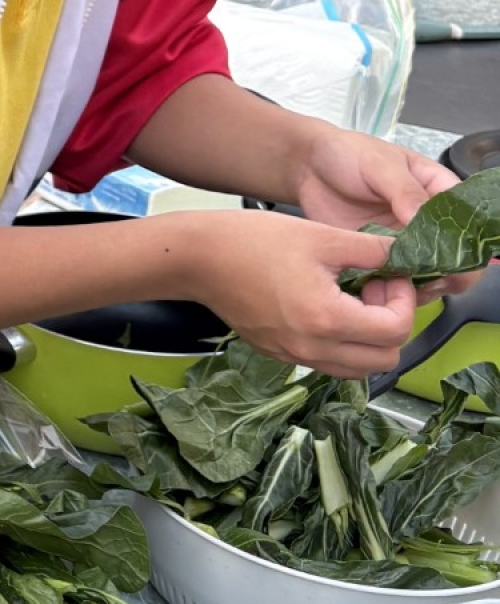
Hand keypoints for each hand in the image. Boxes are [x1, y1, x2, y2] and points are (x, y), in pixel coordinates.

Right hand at [182, 207, 418, 378]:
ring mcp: (295, 356)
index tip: (391, 275)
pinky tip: (328, 306)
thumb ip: (372, 250)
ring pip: (359, 367)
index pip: (396, 330)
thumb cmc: (250, 243)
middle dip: (391, 323)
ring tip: (353, 300)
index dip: (404, 299)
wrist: (198, 259)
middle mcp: (313, 348)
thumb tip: (404, 258)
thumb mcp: (321, 236)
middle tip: (375, 289)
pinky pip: (329, 362)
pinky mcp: (281, 354)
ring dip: (369, 338)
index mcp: (326, 319)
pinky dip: (342, 343)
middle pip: (385, 358)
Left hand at [294, 124, 481, 295]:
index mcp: (439, 193)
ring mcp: (406, 243)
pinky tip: (381, 288)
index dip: (465, 245)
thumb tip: (421, 219)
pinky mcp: (380, 257)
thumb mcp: (380, 164)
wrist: (309, 166)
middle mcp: (428, 222)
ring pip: (428, 274)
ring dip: (420, 285)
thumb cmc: (348, 153)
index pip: (468, 224)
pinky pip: (396, 280)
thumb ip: (403, 190)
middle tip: (425, 278)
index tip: (448, 258)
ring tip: (401, 286)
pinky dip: (393, 288)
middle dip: (447, 272)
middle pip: (455, 256)